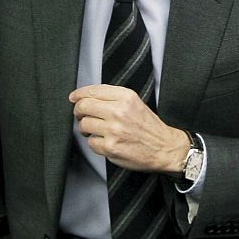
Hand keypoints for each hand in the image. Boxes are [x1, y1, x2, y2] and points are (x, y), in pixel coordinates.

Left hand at [69, 84, 189, 174]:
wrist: (164, 148)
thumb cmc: (149, 126)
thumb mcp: (135, 103)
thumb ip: (113, 97)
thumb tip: (86, 96)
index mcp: (126, 97)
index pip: (93, 91)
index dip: (79, 94)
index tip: (74, 97)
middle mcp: (119, 111)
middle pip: (84, 106)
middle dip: (78, 111)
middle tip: (80, 115)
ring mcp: (114, 130)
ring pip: (84, 125)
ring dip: (86, 128)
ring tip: (94, 130)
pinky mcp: (111, 147)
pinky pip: (91, 143)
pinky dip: (95, 143)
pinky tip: (105, 142)